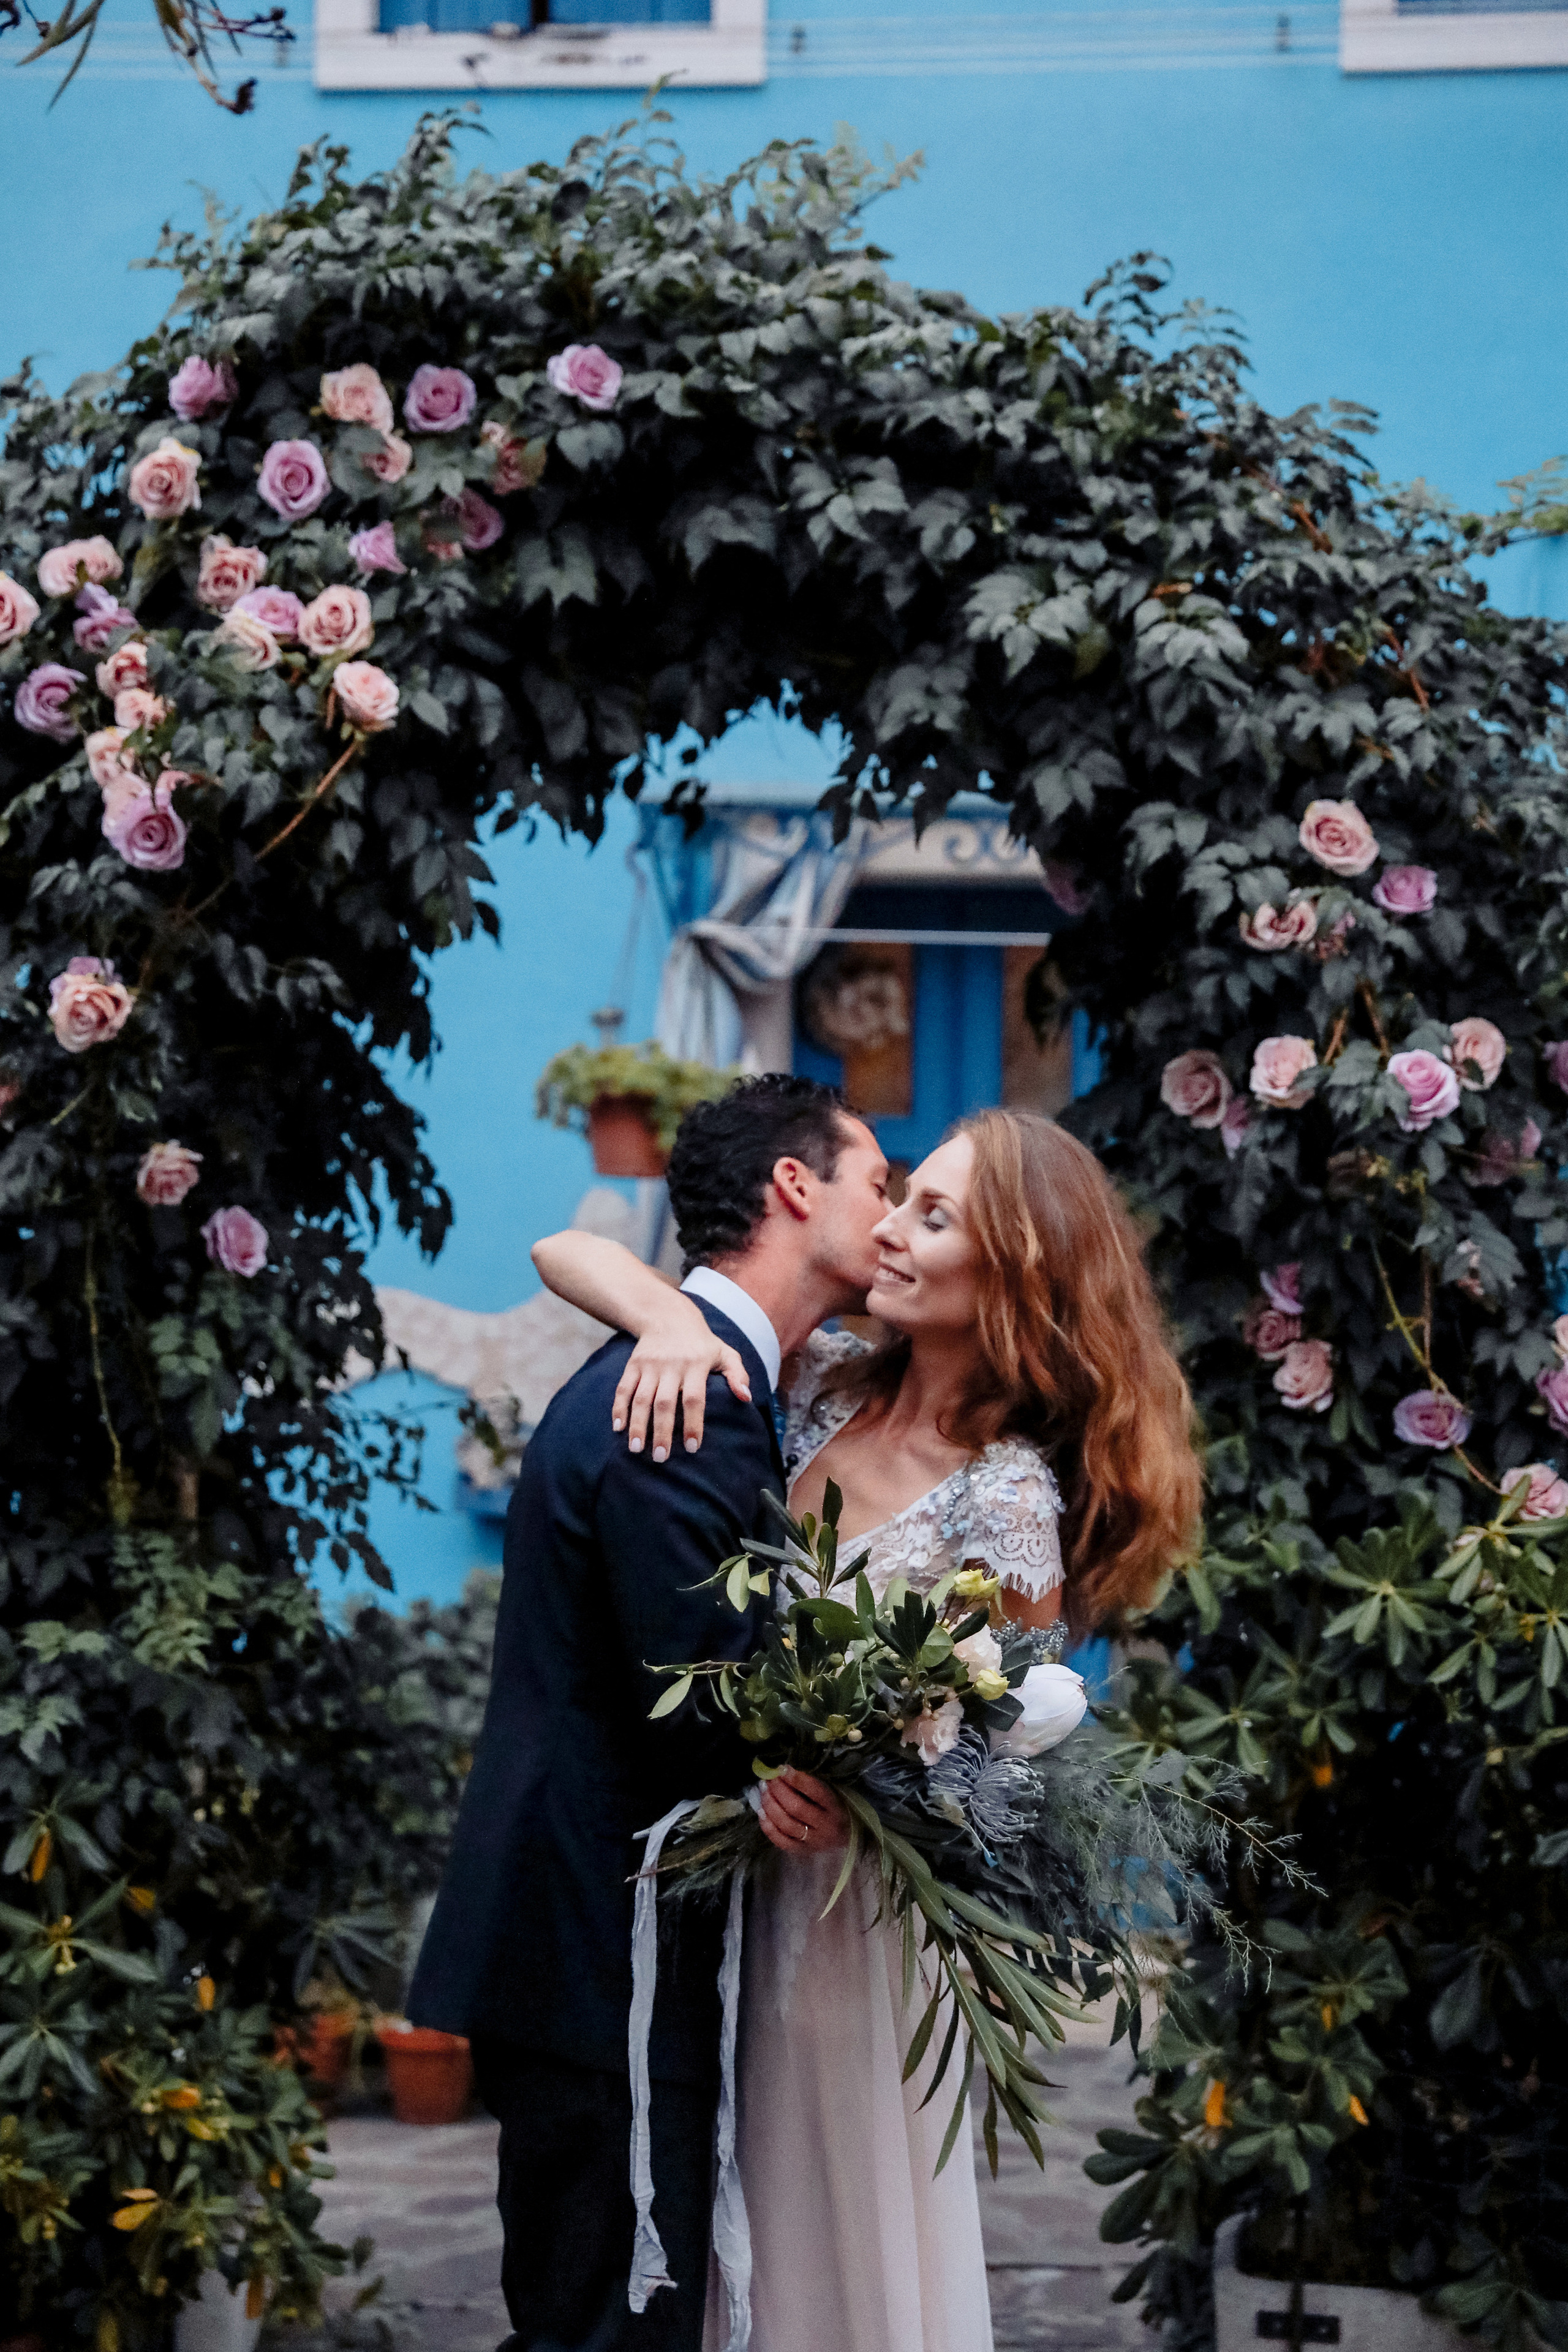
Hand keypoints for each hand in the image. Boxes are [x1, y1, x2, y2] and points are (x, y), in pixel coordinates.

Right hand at [611, 1312, 750, 1460]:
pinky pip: (624, 1388)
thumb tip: (746, 1398)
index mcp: (696, 1364)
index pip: (694, 1398)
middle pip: (665, 1403)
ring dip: (637, 1424)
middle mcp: (672, 1365)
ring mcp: (650, 1365)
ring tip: (636, 1449)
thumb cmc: (702, 1343)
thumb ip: (738, 1374)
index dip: (693, 1424)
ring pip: (641, 1398)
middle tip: (660, 1458)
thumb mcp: (725, 1353)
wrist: (669, 1316)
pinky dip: (619, 1408)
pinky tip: (618, 1427)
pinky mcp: (634, 1364)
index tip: (692, 1447)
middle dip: (661, 1431)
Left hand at [758, 1767, 848, 1856]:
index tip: (782, 1768)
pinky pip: (781, 1841)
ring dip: (770, 1805)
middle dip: (779, 1791)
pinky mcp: (802, 1851)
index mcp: (835, 1807)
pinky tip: (761, 1812)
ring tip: (762, 1791)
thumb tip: (783, 1771)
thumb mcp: (832, 1794)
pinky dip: (768, 1826)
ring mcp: (813, 1841)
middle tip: (768, 1779)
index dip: (797, 1779)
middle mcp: (825, 1826)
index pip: (815, 1792)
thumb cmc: (835, 1809)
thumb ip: (811, 1785)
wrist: (847, 1838)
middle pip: (797, 1808)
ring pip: (787, 1824)